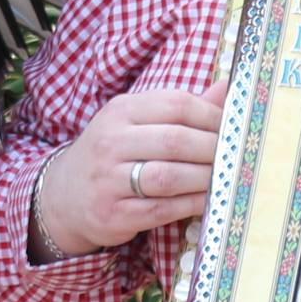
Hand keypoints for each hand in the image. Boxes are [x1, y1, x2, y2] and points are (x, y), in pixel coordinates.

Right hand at [30, 82, 226, 260]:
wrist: (64, 196)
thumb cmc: (112, 154)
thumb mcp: (136, 123)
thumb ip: (181, 108)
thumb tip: (229, 87)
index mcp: (121, 111)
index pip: (176, 104)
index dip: (212, 115)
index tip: (234, 126)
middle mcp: (111, 142)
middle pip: (175, 140)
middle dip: (213, 148)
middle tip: (236, 155)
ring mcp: (109, 180)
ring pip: (169, 176)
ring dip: (205, 178)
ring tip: (225, 176)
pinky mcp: (113, 214)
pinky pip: (162, 209)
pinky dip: (191, 204)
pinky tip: (208, 200)